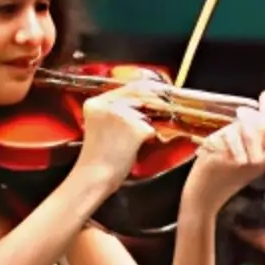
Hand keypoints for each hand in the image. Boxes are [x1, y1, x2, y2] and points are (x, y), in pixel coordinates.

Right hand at [73, 79, 163, 195]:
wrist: (94, 177)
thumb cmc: (101, 158)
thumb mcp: (102, 126)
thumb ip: (117, 112)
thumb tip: (145, 105)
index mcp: (96, 102)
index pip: (129, 87)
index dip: (149, 89)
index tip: (162, 92)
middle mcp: (107, 104)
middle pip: (141, 95)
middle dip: (158, 102)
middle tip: (169, 108)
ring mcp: (120, 114)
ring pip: (148, 112)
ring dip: (150, 124)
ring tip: (140, 138)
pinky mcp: (133, 128)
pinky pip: (151, 129)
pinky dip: (151, 137)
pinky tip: (140, 145)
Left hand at [182, 91, 264, 218]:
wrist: (205, 197)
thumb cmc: (218, 176)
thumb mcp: (241, 157)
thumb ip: (250, 138)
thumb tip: (251, 113)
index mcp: (264, 158)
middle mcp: (259, 160)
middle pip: (257, 123)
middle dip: (245, 116)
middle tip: (236, 116)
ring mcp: (245, 160)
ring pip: (239, 127)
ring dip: (227, 131)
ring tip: (219, 145)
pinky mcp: (229, 158)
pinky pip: (224, 135)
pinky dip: (214, 139)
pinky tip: (209, 152)